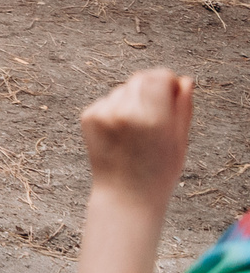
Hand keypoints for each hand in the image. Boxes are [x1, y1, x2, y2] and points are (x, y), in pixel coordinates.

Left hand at [80, 69, 192, 204]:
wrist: (125, 195)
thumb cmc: (159, 171)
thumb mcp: (179, 140)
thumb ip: (182, 107)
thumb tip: (184, 80)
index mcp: (152, 118)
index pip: (158, 77)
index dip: (167, 80)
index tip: (172, 90)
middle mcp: (124, 112)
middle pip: (140, 79)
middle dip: (151, 88)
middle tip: (157, 113)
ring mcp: (103, 114)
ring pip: (122, 90)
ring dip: (132, 100)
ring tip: (138, 130)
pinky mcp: (88, 117)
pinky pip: (107, 101)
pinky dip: (116, 110)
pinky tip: (121, 134)